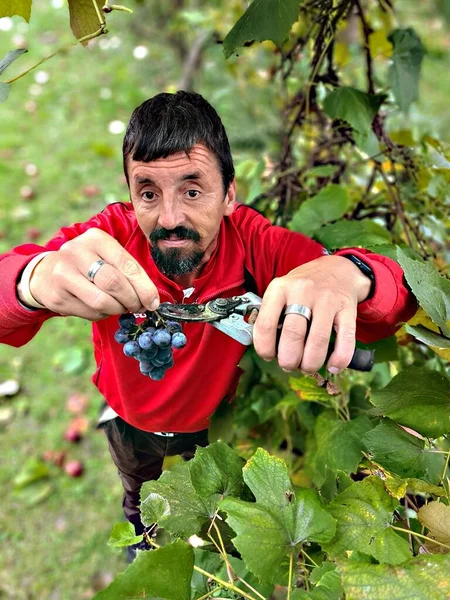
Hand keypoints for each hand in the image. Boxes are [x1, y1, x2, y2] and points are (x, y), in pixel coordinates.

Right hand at [22, 228, 158, 320]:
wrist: (46, 273)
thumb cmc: (88, 266)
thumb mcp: (106, 257)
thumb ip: (128, 271)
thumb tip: (151, 299)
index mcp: (96, 239)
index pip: (127, 265)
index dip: (144, 287)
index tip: (153, 302)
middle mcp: (78, 252)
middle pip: (114, 283)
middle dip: (132, 300)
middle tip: (138, 307)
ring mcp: (64, 274)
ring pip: (102, 301)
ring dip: (118, 310)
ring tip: (121, 307)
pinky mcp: (57, 296)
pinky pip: (89, 312)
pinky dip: (102, 315)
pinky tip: (101, 308)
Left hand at [253, 255, 371, 373]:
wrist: (337, 270)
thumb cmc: (303, 288)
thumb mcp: (281, 292)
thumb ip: (272, 316)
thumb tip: (269, 352)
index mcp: (280, 289)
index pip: (265, 324)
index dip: (265, 348)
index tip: (269, 356)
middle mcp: (302, 291)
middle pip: (293, 335)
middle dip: (288, 359)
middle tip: (289, 365)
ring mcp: (327, 299)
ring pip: (318, 340)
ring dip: (311, 363)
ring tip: (307, 367)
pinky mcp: (347, 308)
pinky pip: (345, 339)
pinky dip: (339, 359)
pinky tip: (333, 366)